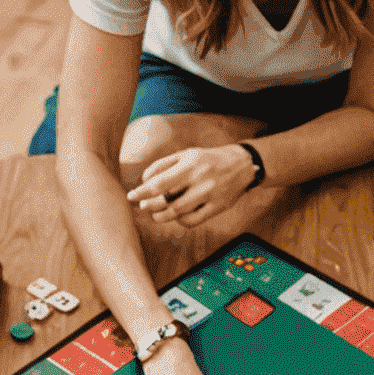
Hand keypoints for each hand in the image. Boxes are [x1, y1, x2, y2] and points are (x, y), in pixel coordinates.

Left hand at [126, 145, 257, 227]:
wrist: (242, 165)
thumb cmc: (208, 159)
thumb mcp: (187, 154)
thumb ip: (164, 165)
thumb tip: (145, 180)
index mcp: (190, 163)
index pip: (159, 182)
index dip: (142, 192)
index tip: (131, 197)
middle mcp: (199, 180)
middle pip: (167, 201)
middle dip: (150, 206)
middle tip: (142, 206)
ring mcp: (209, 195)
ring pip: (179, 213)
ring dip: (162, 216)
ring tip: (156, 215)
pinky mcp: (217, 208)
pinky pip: (193, 220)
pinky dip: (181, 220)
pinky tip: (177, 216)